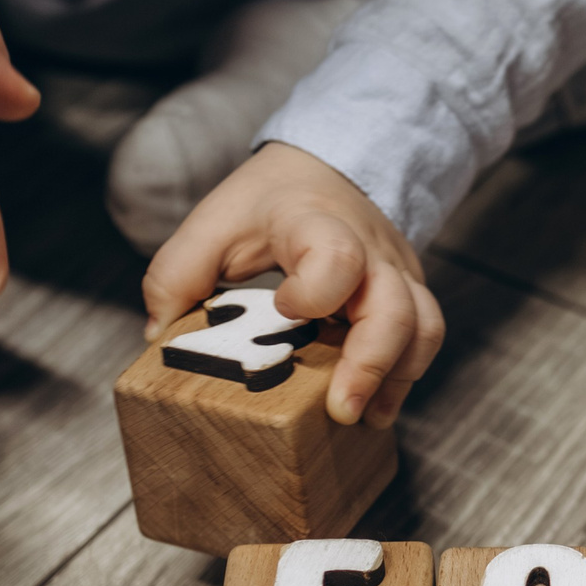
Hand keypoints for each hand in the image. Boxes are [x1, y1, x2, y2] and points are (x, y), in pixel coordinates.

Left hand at [144, 142, 445, 428]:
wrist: (328, 167)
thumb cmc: (270, 201)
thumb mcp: (213, 222)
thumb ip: (176, 273)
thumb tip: (161, 337)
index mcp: (317, 225)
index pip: (337, 256)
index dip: (317, 291)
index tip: (286, 309)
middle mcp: (371, 251)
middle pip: (397, 308)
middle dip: (372, 365)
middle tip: (341, 410)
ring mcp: (397, 274)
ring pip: (423, 328)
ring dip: (396, 378)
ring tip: (364, 417)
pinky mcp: (409, 294)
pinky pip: (423, 337)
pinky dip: (403, 375)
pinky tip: (375, 404)